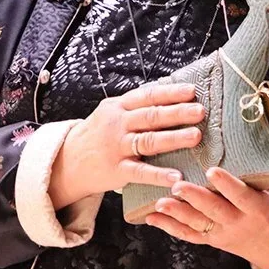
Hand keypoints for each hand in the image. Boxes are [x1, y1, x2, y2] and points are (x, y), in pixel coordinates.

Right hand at [49, 83, 203, 209]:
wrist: (68, 160)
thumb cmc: (98, 134)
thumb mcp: (112, 112)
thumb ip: (136, 105)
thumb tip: (171, 93)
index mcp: (119, 106)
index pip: (148, 96)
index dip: (171, 93)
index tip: (192, 91)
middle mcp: (118, 124)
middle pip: (151, 116)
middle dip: (178, 112)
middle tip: (200, 111)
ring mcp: (117, 147)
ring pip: (148, 141)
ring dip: (174, 138)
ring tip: (195, 136)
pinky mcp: (116, 170)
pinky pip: (140, 172)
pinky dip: (158, 175)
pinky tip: (176, 176)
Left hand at [146, 167, 268, 268]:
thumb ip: (257, 169)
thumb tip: (243, 132)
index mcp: (258, 208)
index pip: (240, 195)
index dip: (226, 184)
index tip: (211, 170)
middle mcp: (239, 223)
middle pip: (214, 211)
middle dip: (194, 198)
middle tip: (176, 185)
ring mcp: (224, 235)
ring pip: (198, 225)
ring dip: (177, 214)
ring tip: (159, 201)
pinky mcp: (214, 241)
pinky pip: (190, 236)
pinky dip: (170, 227)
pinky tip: (151, 217)